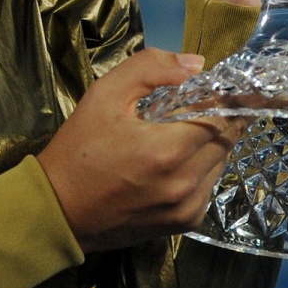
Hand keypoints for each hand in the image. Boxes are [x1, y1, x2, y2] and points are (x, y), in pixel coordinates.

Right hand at [36, 49, 245, 252]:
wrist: (60, 210)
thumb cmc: (79, 149)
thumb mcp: (104, 95)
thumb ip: (150, 68)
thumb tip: (196, 65)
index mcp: (167, 150)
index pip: (222, 116)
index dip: (224, 98)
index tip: (221, 87)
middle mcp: (184, 183)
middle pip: (227, 139)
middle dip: (221, 117)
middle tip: (202, 103)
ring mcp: (187, 208)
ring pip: (222, 163)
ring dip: (213, 143)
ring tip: (184, 131)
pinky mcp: (185, 223)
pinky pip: (209, 186)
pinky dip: (203, 168)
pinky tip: (177, 160)